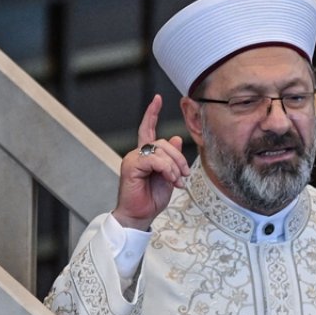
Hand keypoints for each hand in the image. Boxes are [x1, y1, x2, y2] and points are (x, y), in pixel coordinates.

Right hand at [112, 94, 190, 229]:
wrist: (139, 216)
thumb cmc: (151, 199)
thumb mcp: (168, 177)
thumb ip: (172, 159)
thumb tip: (175, 138)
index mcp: (146, 155)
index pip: (147, 128)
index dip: (152, 113)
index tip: (157, 99)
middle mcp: (138, 154)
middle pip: (163, 141)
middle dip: (179, 157)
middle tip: (184, 174)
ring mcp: (132, 159)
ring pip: (160, 150)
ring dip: (174, 166)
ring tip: (176, 180)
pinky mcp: (131, 166)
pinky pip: (154, 159)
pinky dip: (166, 169)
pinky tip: (169, 179)